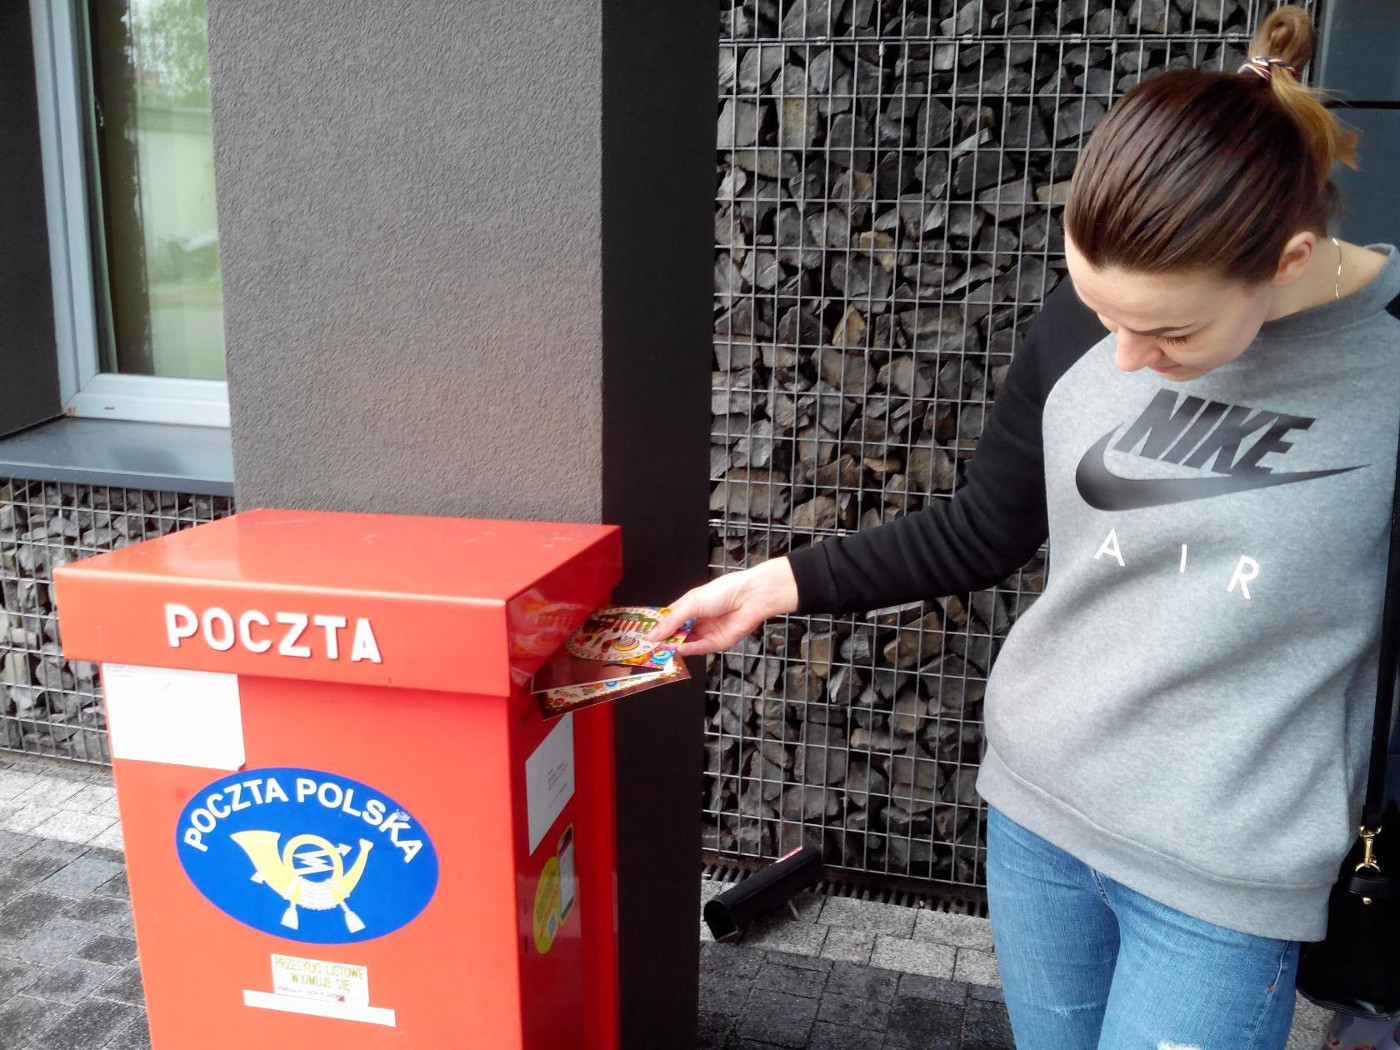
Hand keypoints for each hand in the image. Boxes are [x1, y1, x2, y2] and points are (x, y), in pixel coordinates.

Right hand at [647, 557, 799, 656]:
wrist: (751, 597)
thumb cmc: (723, 592)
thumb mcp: (692, 603)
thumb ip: (672, 621)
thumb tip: (652, 634)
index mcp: (690, 606)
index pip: (669, 619)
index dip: (657, 628)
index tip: (643, 636)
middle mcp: (697, 620)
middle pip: (677, 634)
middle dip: (664, 641)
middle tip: (648, 648)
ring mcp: (707, 632)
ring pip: (687, 643)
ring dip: (675, 647)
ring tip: (660, 652)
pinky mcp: (718, 643)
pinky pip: (700, 649)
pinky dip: (689, 650)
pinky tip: (678, 651)